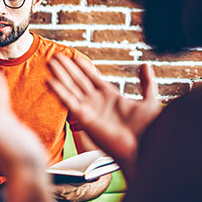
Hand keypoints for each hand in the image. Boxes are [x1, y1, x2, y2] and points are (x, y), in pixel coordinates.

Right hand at [47, 54, 161, 178]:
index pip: (93, 77)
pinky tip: (50, 80)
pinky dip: (59, 91)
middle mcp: (97, 101)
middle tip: (56, 55)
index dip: (83, 66)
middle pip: (78, 79)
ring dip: (60, 74)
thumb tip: (145, 64)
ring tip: (50, 62)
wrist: (143, 146)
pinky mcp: (83, 117)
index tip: (74, 55)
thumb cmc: (148, 128)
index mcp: (111, 96)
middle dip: (67, 67)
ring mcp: (89, 109)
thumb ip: (147, 82)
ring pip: (71, 87)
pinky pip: (68, 101)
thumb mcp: (150, 100)